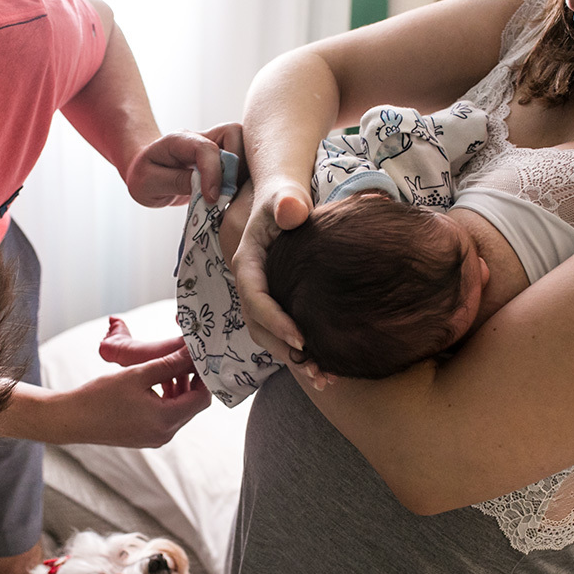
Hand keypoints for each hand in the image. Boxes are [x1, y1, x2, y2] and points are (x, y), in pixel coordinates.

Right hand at [52, 317, 208, 448]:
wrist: (72, 419)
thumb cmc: (100, 397)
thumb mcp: (138, 374)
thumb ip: (169, 364)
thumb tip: (192, 353)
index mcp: (166, 420)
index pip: (202, 398)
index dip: (204, 377)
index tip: (199, 359)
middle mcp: (165, 433)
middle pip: (193, 405)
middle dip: (191, 381)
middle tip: (184, 358)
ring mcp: (156, 438)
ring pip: (180, 410)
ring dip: (178, 389)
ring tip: (166, 368)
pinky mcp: (146, 436)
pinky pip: (166, 416)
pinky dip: (166, 399)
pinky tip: (154, 383)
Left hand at [124, 122, 243, 206]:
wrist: (145, 171)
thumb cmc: (143, 175)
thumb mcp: (148, 184)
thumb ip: (176, 182)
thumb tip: (206, 189)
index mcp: (179, 140)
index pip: (205, 148)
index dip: (213, 172)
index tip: (211, 197)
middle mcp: (201, 138)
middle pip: (234, 133)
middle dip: (236, 164)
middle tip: (227, 192)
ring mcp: (214, 146)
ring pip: (244, 144)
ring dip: (243, 171)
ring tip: (231, 195)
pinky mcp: (222, 158)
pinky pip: (242, 161)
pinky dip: (242, 178)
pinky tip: (232, 195)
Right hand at [230, 174, 332, 389]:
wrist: (284, 203)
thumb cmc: (285, 198)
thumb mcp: (285, 195)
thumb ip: (288, 201)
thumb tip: (292, 212)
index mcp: (247, 263)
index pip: (255, 298)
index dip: (275, 321)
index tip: (301, 339)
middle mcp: (250, 285)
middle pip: (259, 325)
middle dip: (284, 350)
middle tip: (315, 370)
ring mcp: (261, 297)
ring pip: (268, 335)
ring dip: (293, 359)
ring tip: (323, 378)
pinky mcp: (275, 304)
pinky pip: (281, 332)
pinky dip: (301, 352)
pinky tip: (325, 367)